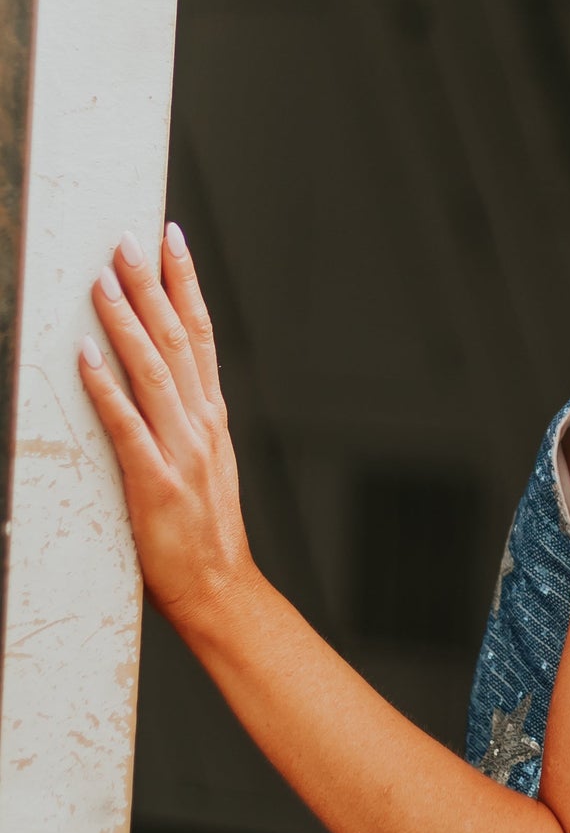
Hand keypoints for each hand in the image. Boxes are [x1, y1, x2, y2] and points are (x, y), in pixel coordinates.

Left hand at [79, 224, 257, 629]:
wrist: (221, 591)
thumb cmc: (205, 538)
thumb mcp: (203, 468)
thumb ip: (184, 425)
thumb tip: (156, 384)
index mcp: (212, 420)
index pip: (200, 336)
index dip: (186, 284)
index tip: (170, 240)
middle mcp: (202, 427)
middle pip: (178, 341)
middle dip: (151, 286)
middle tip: (126, 240)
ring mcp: (182, 454)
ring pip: (155, 373)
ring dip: (127, 324)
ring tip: (102, 283)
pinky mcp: (156, 484)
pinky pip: (127, 428)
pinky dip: (106, 389)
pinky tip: (86, 358)